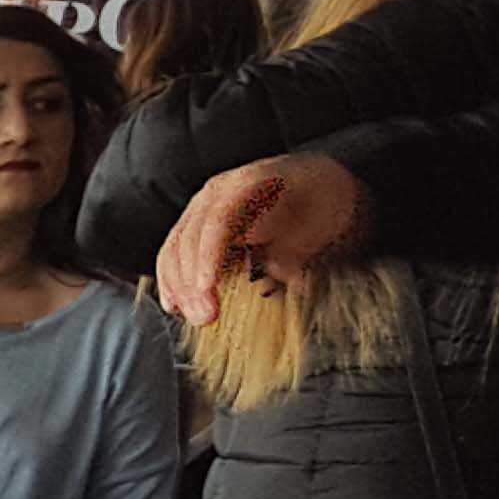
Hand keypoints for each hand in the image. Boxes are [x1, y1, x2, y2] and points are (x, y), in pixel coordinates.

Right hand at [159, 153, 368, 324]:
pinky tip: (175, 303)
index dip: (207, 256)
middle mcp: (219, 191)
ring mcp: (204, 208)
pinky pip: (175, 253)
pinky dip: (172, 280)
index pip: (217, 220)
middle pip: (189, 236)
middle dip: (191, 281)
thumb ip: (294, 245)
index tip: (207, 288)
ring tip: (192, 315)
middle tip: (205, 316)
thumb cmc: (326, 200)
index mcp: (251, 182)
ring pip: (175, 246)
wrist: (323, 186)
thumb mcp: (323, 220)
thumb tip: (271, 273)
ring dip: (178, 286)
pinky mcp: (199, 226)